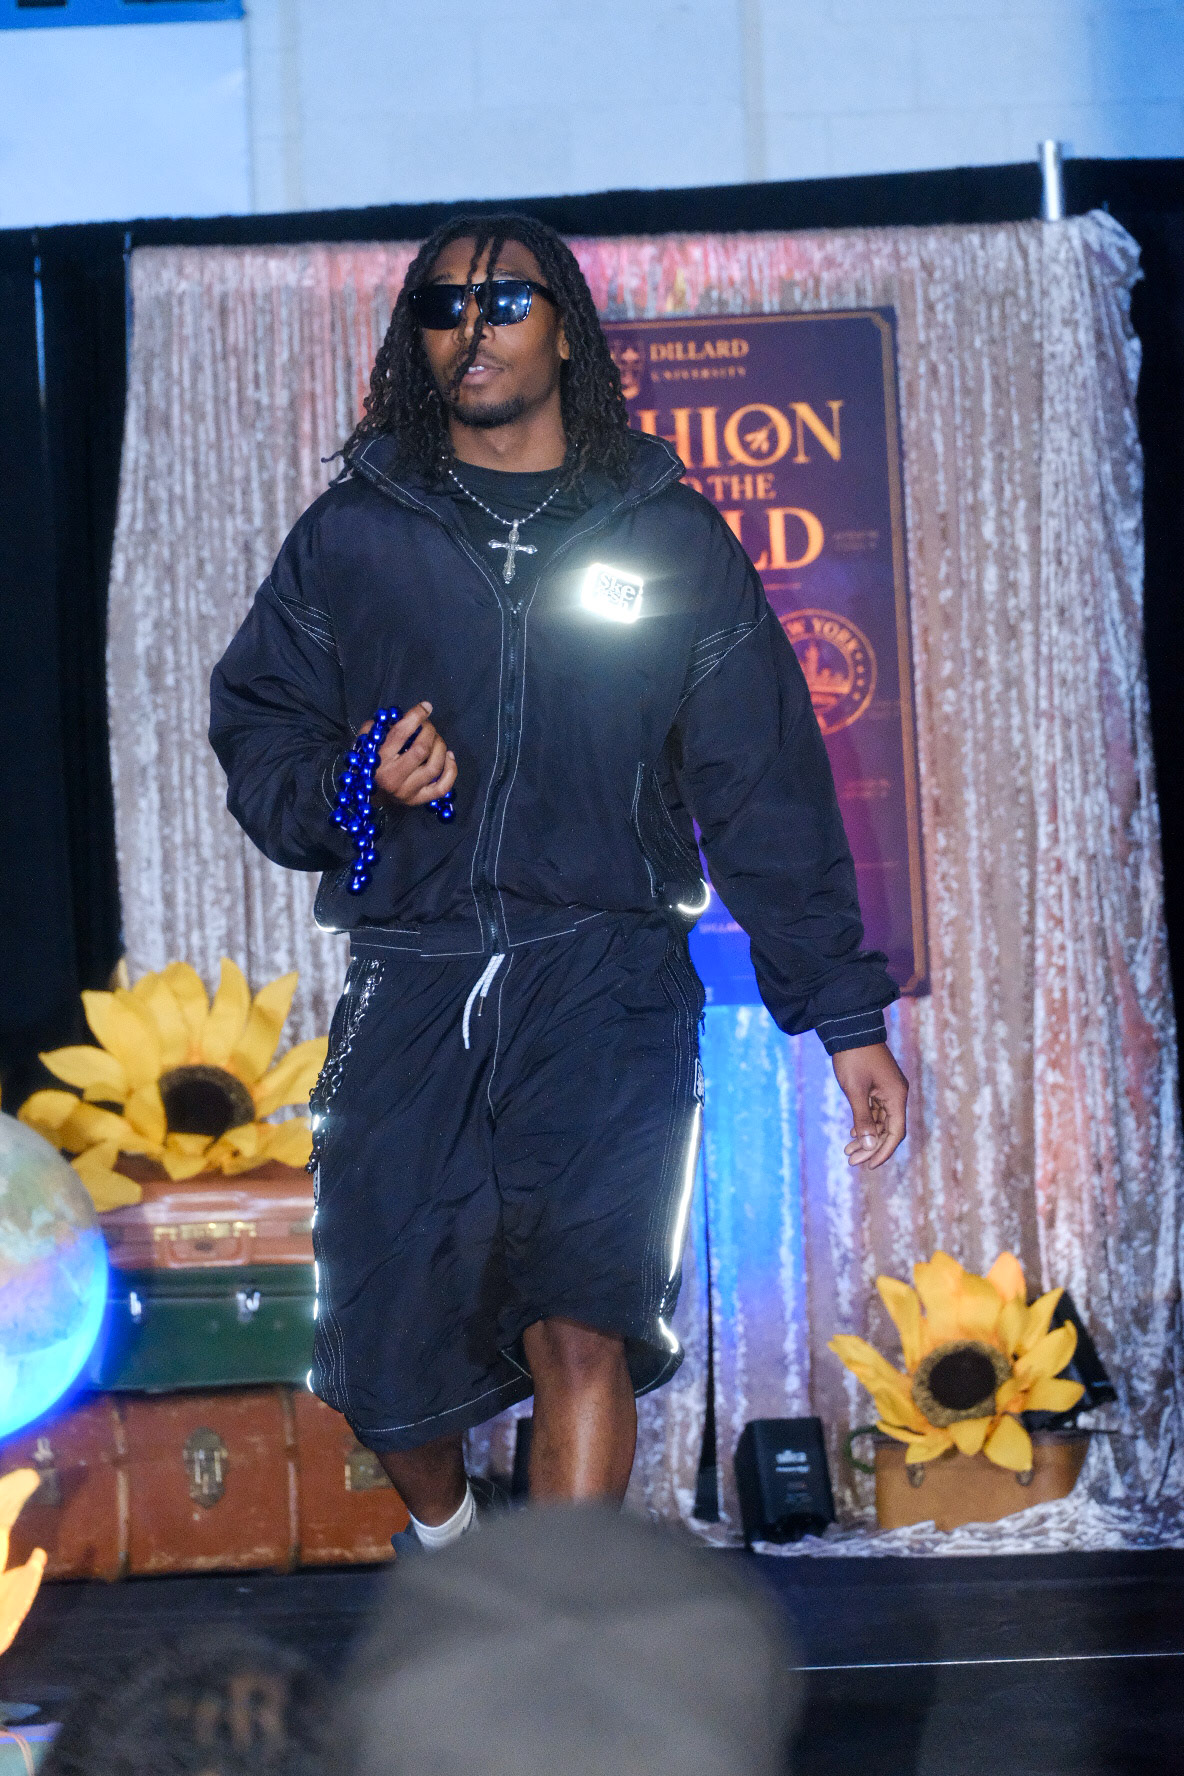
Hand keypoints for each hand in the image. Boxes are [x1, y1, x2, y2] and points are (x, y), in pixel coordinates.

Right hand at [361, 701, 457, 807]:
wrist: (366, 795)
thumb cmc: (367, 763)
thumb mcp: (365, 742)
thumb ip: (377, 727)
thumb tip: (400, 715)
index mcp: (378, 760)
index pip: (401, 734)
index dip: (416, 716)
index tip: (426, 707)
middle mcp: (393, 778)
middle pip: (422, 749)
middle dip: (429, 732)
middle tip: (428, 726)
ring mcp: (407, 792)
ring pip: (434, 766)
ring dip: (441, 747)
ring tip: (437, 739)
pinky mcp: (418, 800)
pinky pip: (442, 787)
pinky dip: (451, 770)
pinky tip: (449, 756)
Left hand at [831, 1041, 907, 1169]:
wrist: (850, 1028)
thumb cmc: (853, 1058)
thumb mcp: (855, 1090)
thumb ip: (863, 1118)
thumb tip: (869, 1145)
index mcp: (896, 1096)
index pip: (895, 1133)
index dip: (883, 1151)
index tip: (869, 1165)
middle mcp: (896, 1094)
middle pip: (888, 1129)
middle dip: (871, 1146)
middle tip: (851, 1160)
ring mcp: (887, 1089)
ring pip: (881, 1121)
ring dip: (866, 1136)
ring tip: (848, 1151)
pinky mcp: (878, 1085)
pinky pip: (875, 1110)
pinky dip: (865, 1123)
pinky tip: (853, 1133)